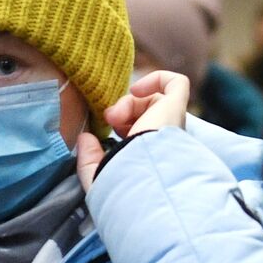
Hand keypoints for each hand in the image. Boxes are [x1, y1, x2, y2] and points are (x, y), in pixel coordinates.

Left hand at [76, 70, 189, 192]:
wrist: (142, 180)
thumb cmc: (123, 184)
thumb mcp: (99, 174)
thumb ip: (90, 158)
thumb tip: (84, 138)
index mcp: (152, 155)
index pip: (141, 132)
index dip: (122, 125)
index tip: (107, 133)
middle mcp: (166, 139)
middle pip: (146, 113)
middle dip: (122, 112)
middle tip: (109, 120)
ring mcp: (172, 123)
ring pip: (153, 100)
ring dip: (129, 102)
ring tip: (116, 115)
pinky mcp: (176, 108)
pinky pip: (177, 83)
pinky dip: (157, 78)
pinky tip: (136, 90)